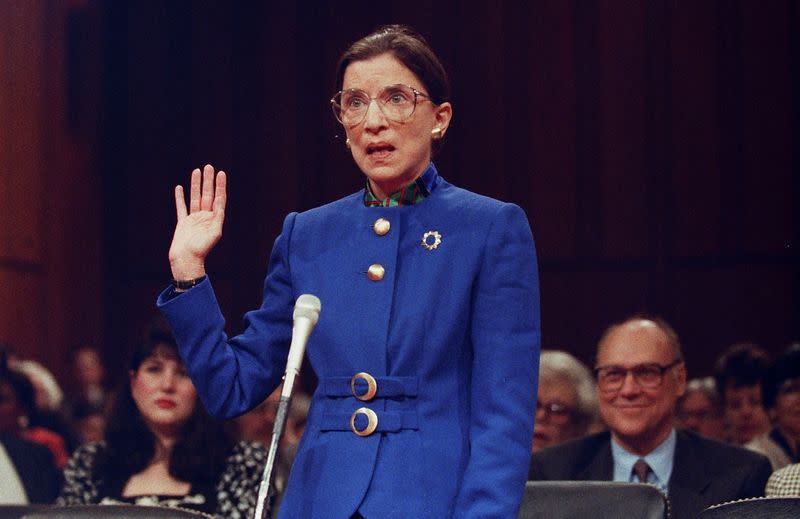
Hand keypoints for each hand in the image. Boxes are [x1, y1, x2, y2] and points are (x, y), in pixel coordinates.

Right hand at [168, 164, 226, 279]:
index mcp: (214, 219)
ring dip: (196, 185)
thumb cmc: (201, 250)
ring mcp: (194, 219)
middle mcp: (205, 217)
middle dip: (208, 181)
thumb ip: (218, 217)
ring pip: (195, 197)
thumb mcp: (214, 233)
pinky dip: (180, 197)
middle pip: (207, 195)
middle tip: (209, 166)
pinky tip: (179, 188)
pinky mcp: (183, 223)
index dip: (220, 186)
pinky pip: (181, 207)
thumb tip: (219, 201)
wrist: (186, 260)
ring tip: (196, 171)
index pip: (218, 198)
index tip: (221, 173)